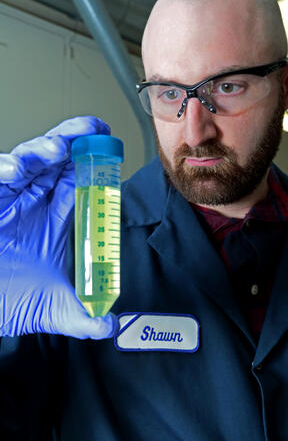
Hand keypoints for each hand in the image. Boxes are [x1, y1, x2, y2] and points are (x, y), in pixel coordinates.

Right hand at [0, 116, 118, 338]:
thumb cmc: (12, 299)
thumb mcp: (53, 310)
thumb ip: (82, 317)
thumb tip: (109, 325)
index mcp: (58, 218)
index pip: (80, 183)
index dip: (95, 165)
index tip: (110, 148)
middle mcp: (35, 202)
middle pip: (57, 162)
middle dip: (74, 142)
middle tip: (92, 130)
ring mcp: (10, 199)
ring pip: (26, 162)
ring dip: (40, 151)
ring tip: (54, 149)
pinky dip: (2, 170)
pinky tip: (11, 172)